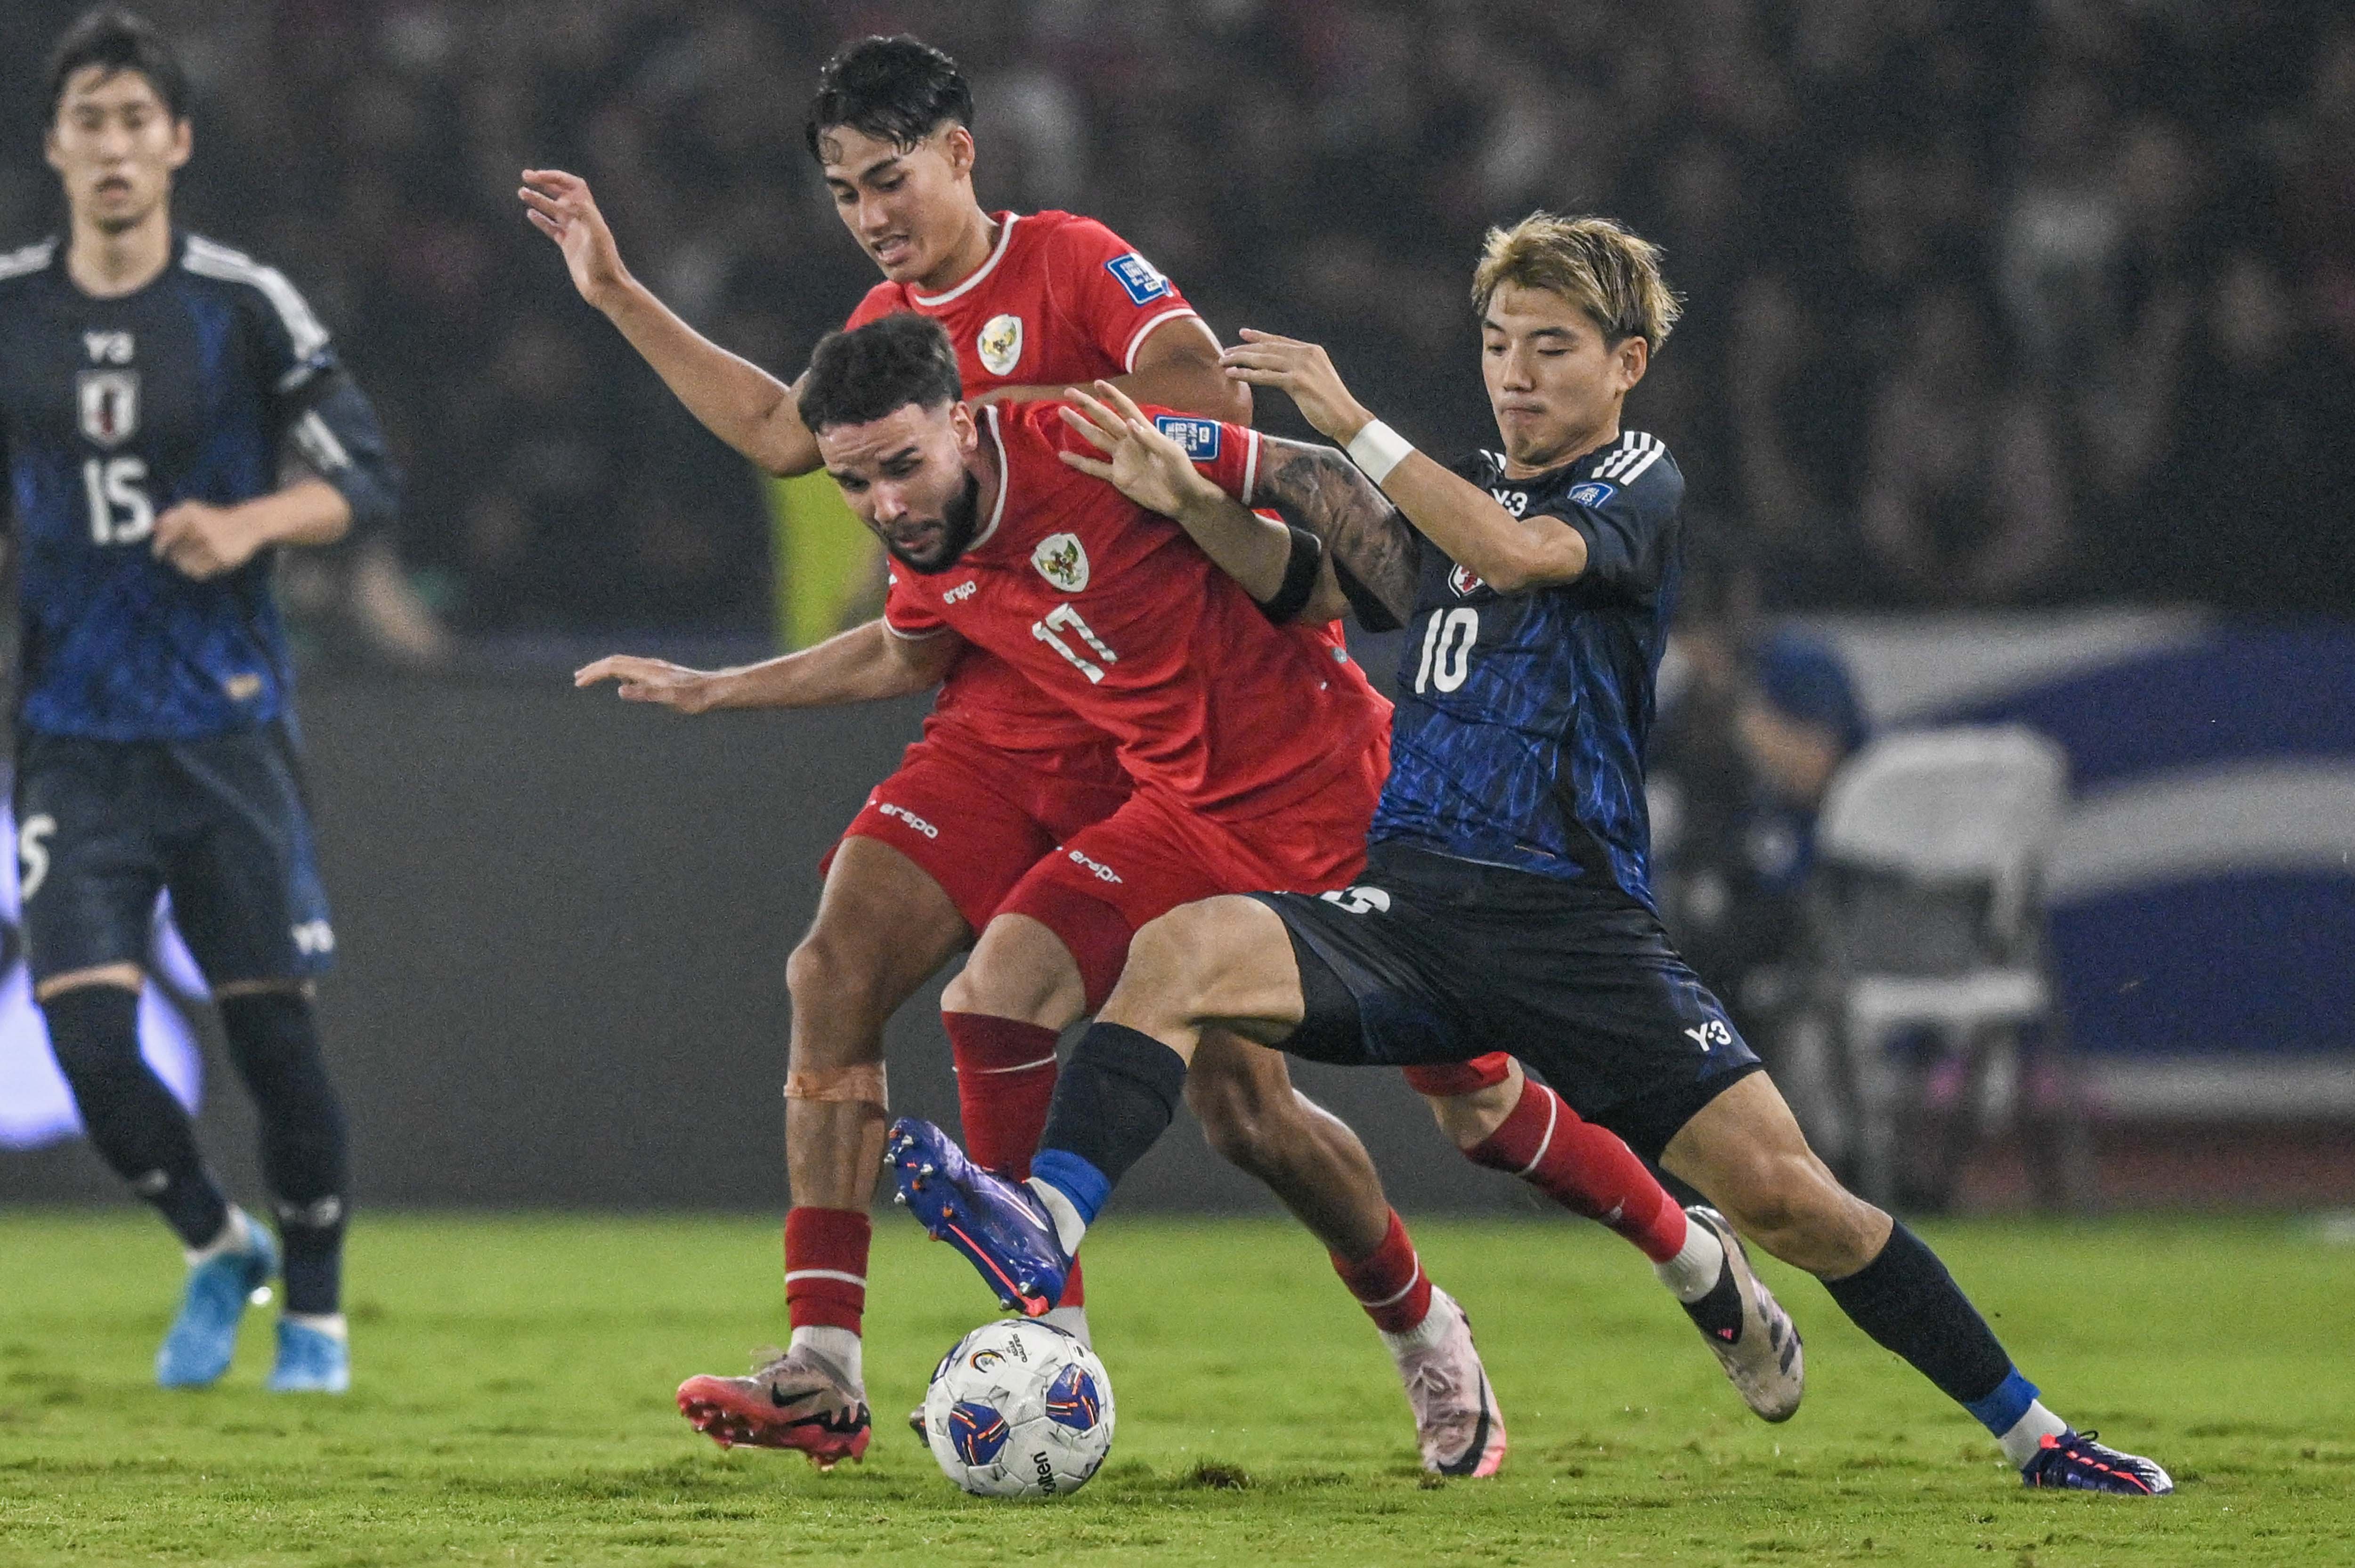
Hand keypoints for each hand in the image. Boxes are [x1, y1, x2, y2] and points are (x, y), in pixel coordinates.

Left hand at [152, 501, 260, 579]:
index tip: (157, 554)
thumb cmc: (215, 519)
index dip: (159, 546)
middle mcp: (202, 530)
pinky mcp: (223, 559)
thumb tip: (153, 528)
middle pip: (175, 552)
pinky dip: (195, 571)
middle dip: (173, 557)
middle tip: (174, 557)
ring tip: (187, 562)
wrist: (248, 524)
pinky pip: (200, 571)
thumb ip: (171, 516)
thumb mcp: (193, 510)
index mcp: (192, 516)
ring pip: (186, 564)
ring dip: (183, 565)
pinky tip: (198, 566)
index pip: (168, 535)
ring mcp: (213, 546)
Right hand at [519, 169, 629, 309]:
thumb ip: (585, 214)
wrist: (605, 287)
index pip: (572, 185)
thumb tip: (568, 198)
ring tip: (521, 192)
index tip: (537, 176)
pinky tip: (530, 213)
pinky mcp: (568, 245)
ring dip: (538, 199)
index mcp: (589, 212)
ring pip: (553, 209)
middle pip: (561, 193)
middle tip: (525, 176)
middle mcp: (582, 219)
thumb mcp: (597, 235)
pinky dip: (541, 219)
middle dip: (544, 182)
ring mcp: (574, 232)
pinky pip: (552, 228)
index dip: (555, 177)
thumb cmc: (604, 263)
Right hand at [573, 655, 729, 712]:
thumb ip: (644, 694)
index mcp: (647, 670)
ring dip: (605, 669)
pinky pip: (633, 668)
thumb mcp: (669, 698)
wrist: (715, 690)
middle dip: (595, 669)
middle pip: (615, 662)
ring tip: (592, 676)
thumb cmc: (694, 697)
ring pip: (624, 663)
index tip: (579, 682)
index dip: (594, 673)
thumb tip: (619, 689)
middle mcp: (649, 665)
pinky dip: (619, 671)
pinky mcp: (661, 673)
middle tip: (578, 678)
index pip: (612, 667)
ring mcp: (655, 668)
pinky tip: (621, 680)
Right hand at [1054, 381, 1222, 520]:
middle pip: (1105, 419)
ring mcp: (1122, 458)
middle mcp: (1129, 441)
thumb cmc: (1182, 471)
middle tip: (1069, 392)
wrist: (1183, 498)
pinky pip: (1095, 468)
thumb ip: (1150, 439)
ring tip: (1063, 412)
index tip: (1098, 383)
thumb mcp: (1171, 453)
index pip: (1126, 409)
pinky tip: (1063, 455)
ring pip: (1096, 438)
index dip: (1113, 396)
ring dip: (1080, 426)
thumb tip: (1129, 423)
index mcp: (1144, 431)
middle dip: (1088, 405)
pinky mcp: (1118, 477)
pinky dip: (1079, 462)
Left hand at [1217, 329, 1374, 443]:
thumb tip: (1282, 372)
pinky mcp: (1297, 382)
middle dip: (1244, 349)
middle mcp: (1306, 354)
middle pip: (1268, 348)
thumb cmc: (1331, 404)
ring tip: (1224, 362)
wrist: (1346, 417)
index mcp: (1312, 351)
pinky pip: (1266, 376)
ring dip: (1241, 360)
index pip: (1280, 341)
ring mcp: (1302, 366)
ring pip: (1264, 359)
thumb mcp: (1316, 379)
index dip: (1260, 337)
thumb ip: (1300, 370)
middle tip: (1225, 352)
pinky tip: (1234, 374)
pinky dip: (1248, 374)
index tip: (1243, 334)